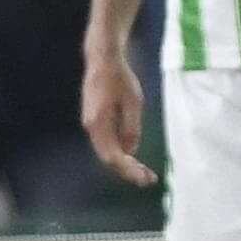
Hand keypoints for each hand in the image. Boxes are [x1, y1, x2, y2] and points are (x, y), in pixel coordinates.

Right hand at [81, 46, 154, 186]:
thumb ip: (131, 128)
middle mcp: (91, 127)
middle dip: (128, 171)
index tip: (144, 178)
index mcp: (98, 124)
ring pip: (108, 151)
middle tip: (148, 180)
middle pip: (108, 157)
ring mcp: (92, 125)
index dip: (128, 170)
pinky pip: (108, 142)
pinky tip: (134, 157)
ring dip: (125, 164)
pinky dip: (121, 152)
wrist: (103, 61)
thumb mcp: (133, 102)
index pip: (112, 156)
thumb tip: (131, 151)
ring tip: (144, 173)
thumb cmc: (120, 78)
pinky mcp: (96, 121)